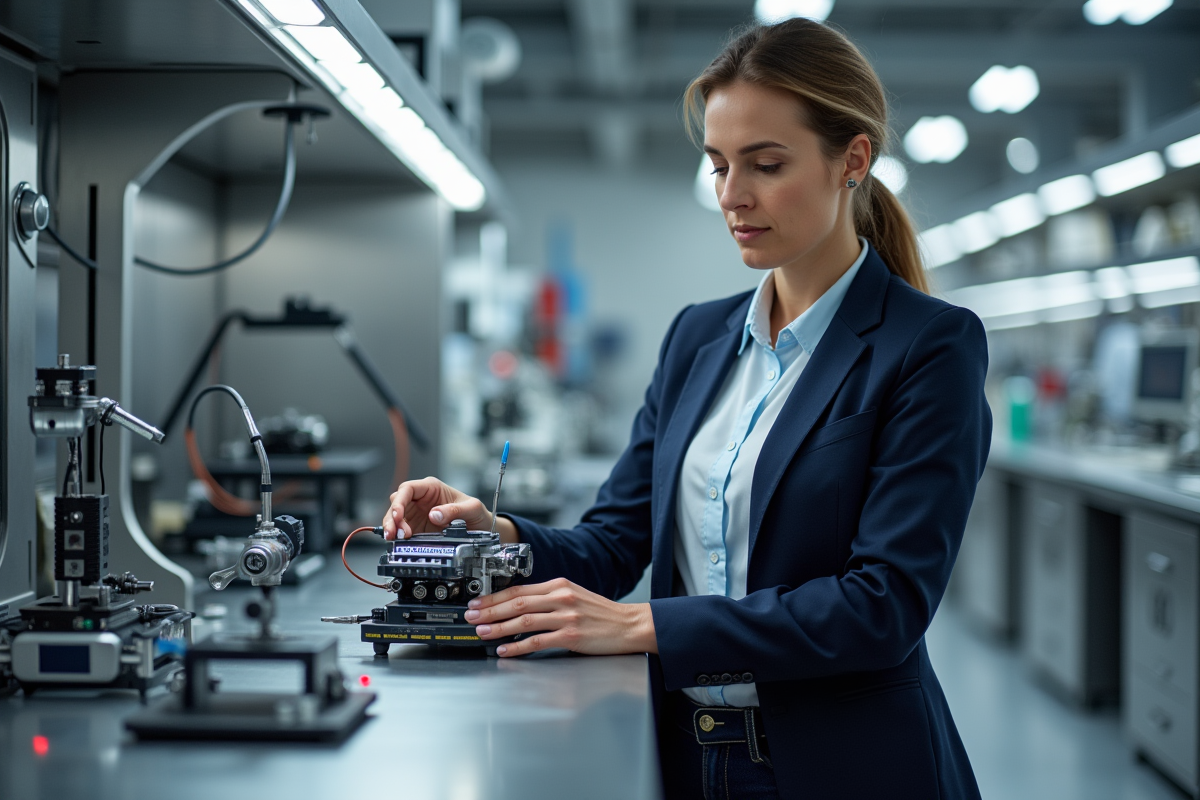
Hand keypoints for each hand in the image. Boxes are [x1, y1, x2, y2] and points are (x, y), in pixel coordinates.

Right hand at [381, 476, 498, 539]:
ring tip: (395, 539)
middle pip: (397, 503)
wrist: (481, 529)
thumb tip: (434, 514)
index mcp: (432, 488)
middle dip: (392, 517)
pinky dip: (397, 538)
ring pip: (395, 518)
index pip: (408, 489)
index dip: (399, 501)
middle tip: (394, 533)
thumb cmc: (476, 513)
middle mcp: (421, 500)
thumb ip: (455, 510)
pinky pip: (401, 531)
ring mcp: (417, 515)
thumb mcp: (472, 508)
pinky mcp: (417, 529)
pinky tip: (398, 544)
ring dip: (392, 528)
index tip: (398, 515)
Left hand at [464, 578, 657, 656]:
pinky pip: (537, 641)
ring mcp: (566, 617)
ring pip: (523, 621)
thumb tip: (520, 606)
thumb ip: (549, 599)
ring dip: (498, 628)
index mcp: (559, 586)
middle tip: (471, 616)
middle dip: (489, 610)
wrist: (630, 625)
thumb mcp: (574, 596)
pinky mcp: (571, 636)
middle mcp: (561, 598)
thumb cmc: (602, 615)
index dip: (494, 596)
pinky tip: (505, 650)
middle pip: (517, 603)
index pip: (519, 590)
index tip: (477, 602)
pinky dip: (517, 646)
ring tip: (482, 632)